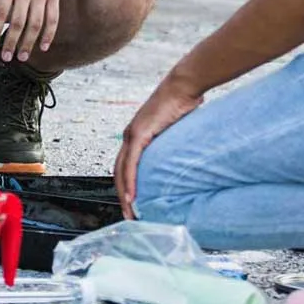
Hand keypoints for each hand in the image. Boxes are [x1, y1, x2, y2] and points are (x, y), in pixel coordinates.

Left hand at [115, 75, 203, 218]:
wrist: (184, 86)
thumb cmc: (184, 105)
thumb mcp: (176, 132)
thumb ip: (173, 147)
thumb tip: (183, 162)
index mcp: (136, 135)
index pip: (125, 165)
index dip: (126, 185)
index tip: (132, 204)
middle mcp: (129, 135)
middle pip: (119, 171)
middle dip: (122, 195)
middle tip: (129, 216)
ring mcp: (132, 134)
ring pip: (122, 170)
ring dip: (125, 194)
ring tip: (130, 213)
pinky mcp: (140, 133)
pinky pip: (132, 163)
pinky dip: (130, 182)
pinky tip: (132, 197)